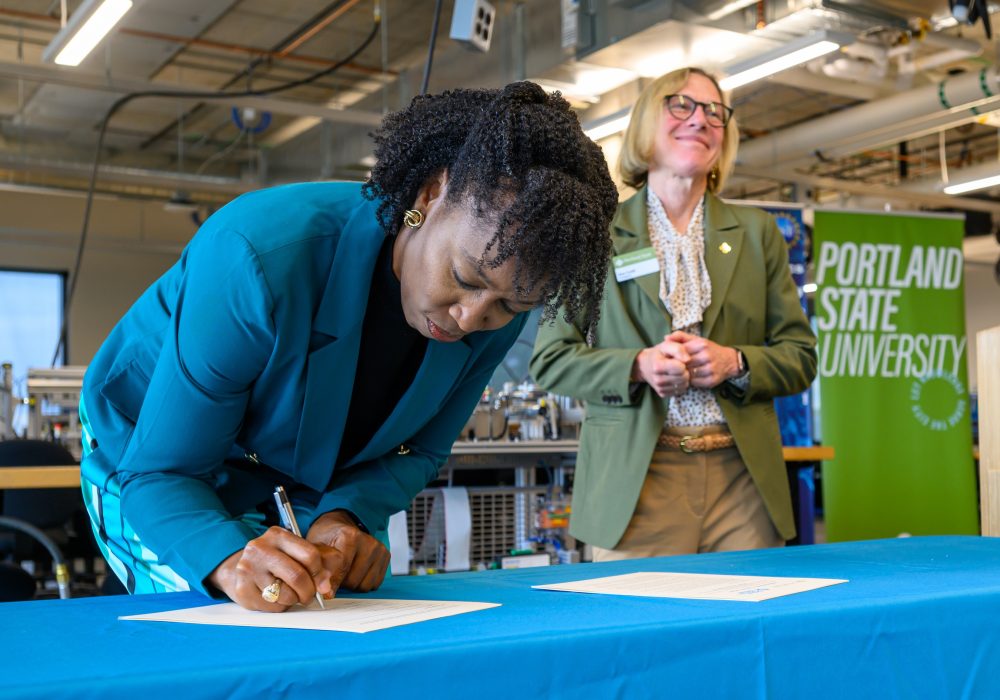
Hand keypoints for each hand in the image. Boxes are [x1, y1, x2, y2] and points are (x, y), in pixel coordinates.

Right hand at [208, 526, 332, 611]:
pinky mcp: (242, 589)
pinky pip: (273, 606)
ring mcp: (248, 569)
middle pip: (297, 577)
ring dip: (294, 599)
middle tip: (309, 595)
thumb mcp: (297, 552)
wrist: (245, 567)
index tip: (322, 582)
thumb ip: (320, 563)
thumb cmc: (277, 560)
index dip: (320, 573)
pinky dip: (280, 606)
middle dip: (309, 591)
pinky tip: (275, 596)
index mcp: (277, 535)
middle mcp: (260, 548)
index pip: (309, 555)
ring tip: (289, 593)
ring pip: (286, 595)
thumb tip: (325, 586)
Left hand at [306, 510, 389, 593]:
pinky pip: (374, 583)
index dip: (332, 584)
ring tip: (345, 573)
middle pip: (353, 581)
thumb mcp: (316, 548)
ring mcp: (379, 549)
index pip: (342, 569)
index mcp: (350, 536)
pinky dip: (363, 582)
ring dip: (353, 585)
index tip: (325, 592)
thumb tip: (324, 592)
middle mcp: (368, 542)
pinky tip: (356, 572)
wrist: (340, 525)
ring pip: (365, 585)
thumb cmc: (327, 537)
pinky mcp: (386, 557)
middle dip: (342, 583)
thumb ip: (319, 569)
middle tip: (335, 576)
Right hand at [632, 338, 690, 397]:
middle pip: (683, 378)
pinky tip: (675, 378)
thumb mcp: (666, 345)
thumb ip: (678, 349)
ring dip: (684, 378)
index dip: (683, 363)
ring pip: (683, 385)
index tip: (679, 360)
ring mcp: (660, 388)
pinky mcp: (663, 394)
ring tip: (677, 372)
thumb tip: (688, 359)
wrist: (645, 366)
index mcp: (657, 366)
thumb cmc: (659, 354)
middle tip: (679, 366)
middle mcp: (657, 379)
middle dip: (685, 371)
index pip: (680, 368)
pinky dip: (680, 384)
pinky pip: (680, 391)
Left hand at [667, 330, 740, 388]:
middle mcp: (707, 356)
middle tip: (671, 367)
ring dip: (682, 375)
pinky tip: (688, 378)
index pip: (680, 351)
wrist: (729, 361)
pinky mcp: (711, 381)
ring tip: (679, 373)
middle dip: (676, 366)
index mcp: (702, 344)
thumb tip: (666, 338)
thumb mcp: (696, 339)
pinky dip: (689, 381)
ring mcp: (710, 369)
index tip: (668, 358)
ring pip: (688, 374)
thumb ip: (680, 336)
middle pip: (683, 364)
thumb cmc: (709, 349)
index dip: (672, 356)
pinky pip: (694, 383)